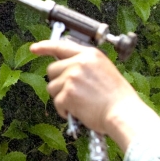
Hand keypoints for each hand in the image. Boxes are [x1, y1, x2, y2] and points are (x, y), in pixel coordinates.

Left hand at [29, 39, 159, 151]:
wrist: (124, 114)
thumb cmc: (118, 98)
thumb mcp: (104, 70)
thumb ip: (84, 64)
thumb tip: (65, 65)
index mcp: (90, 55)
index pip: (61, 45)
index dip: (44, 47)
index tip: (34, 48)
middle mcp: (79, 63)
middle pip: (52, 69)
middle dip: (58, 82)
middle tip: (73, 92)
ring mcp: (72, 78)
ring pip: (51, 87)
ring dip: (61, 97)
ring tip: (79, 102)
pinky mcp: (67, 94)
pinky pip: (56, 102)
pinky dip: (64, 110)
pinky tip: (78, 111)